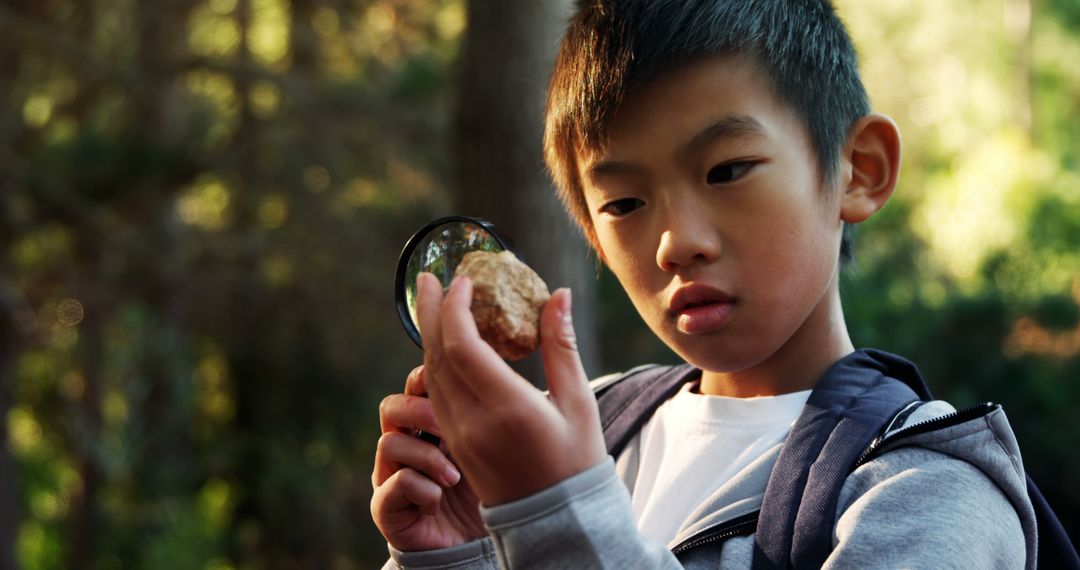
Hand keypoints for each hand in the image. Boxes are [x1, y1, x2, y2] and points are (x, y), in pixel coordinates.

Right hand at [371, 365, 485, 550]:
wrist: (480, 545)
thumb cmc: (490, 489)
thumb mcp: (496, 443)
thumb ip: (493, 410)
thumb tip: (509, 375)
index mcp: (429, 423)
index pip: (416, 386)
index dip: (428, 380)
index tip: (455, 387)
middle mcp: (405, 444)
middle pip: (392, 407)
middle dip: (420, 412)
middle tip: (450, 430)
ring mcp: (391, 475)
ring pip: (389, 444)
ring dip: (426, 457)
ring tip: (454, 478)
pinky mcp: (386, 507)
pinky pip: (392, 486)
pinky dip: (421, 490)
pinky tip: (439, 500)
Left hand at [416, 272, 606, 506]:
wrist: (557, 520)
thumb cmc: (576, 459)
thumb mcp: (578, 401)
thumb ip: (561, 346)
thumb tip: (558, 294)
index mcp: (508, 409)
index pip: (463, 348)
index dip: (457, 308)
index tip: (466, 279)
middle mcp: (474, 422)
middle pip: (437, 356)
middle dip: (430, 311)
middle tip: (428, 276)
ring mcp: (460, 436)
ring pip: (431, 375)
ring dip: (429, 334)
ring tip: (433, 302)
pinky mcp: (456, 444)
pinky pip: (436, 394)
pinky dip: (435, 361)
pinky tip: (444, 344)